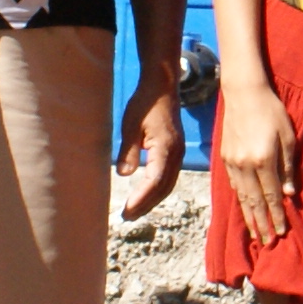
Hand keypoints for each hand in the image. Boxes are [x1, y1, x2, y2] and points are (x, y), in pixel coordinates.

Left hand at [115, 68, 186, 217]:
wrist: (162, 86)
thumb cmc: (145, 103)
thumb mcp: (130, 125)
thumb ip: (128, 151)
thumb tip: (124, 175)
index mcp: (166, 148)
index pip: (154, 181)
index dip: (141, 198)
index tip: (126, 210)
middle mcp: (176, 154)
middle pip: (163, 188)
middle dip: (145, 205)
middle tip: (125, 217)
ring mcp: (178, 154)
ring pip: (167, 185)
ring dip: (151, 200)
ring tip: (133, 211)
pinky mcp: (175, 152)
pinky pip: (168, 177)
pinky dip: (157, 190)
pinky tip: (145, 194)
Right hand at [219, 80, 298, 246]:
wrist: (244, 94)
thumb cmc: (272, 112)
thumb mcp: (288, 137)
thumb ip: (288, 167)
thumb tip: (288, 194)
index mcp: (263, 160)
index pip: (271, 196)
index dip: (277, 216)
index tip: (282, 232)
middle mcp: (245, 165)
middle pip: (254, 202)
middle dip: (262, 223)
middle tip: (268, 241)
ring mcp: (232, 163)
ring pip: (241, 197)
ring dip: (249, 217)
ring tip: (255, 233)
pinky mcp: (225, 158)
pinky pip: (234, 186)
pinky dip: (240, 201)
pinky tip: (244, 210)